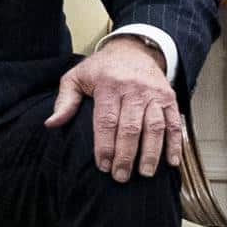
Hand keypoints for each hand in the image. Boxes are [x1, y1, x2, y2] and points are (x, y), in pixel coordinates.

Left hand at [45, 35, 181, 182]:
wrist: (132, 50)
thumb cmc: (100, 69)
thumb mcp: (77, 77)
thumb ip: (65, 101)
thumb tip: (51, 124)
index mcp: (108, 85)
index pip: (106, 120)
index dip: (105, 145)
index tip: (102, 166)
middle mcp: (133, 89)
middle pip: (130, 127)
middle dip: (125, 155)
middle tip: (120, 176)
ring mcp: (153, 94)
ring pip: (154, 127)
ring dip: (151, 153)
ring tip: (144, 173)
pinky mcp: (169, 98)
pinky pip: (174, 123)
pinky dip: (175, 144)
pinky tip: (171, 163)